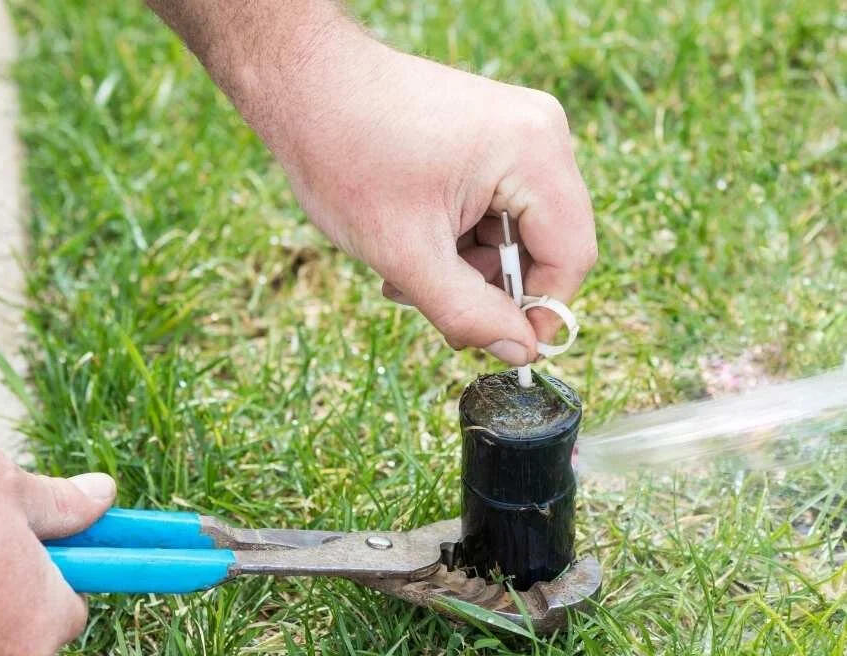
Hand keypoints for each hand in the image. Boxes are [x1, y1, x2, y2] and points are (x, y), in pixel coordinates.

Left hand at [275, 46, 596, 363]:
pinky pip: (493, 208)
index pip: (570, 255)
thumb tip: (520, 353)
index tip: (501, 346)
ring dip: (463, 269)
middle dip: (488, 288)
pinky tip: (409, 245)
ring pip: (513, 233)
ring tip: (403, 274)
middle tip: (431, 306)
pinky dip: (456, 239)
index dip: (540, 310)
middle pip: (543, 245)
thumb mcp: (406, 252)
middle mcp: (538, 135)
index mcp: (534, 153)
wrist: (303, 84)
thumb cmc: (346, 155)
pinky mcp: (489, 137)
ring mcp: (515, 131)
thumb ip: (466, 312)